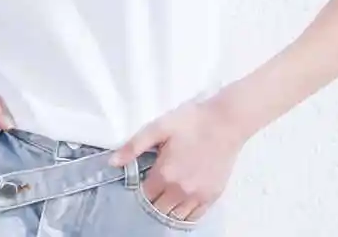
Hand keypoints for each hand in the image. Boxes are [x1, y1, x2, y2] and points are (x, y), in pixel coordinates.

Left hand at [107, 97, 248, 222]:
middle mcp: (180, 190)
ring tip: (167, 195)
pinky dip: (184, 215)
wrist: (225, 122)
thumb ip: (134, 146)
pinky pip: (194, 217)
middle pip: (159, 209)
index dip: (142, 188)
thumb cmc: (191, 121)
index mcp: (165, 174)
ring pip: (175, 216)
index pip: (145, 195)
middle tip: (155, 186)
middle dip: (153, 200)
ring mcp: (198, 196)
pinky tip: (181, 205)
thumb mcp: (159, 127)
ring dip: (168, 209)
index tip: (144, 178)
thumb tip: (112, 162)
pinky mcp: (212, 196)